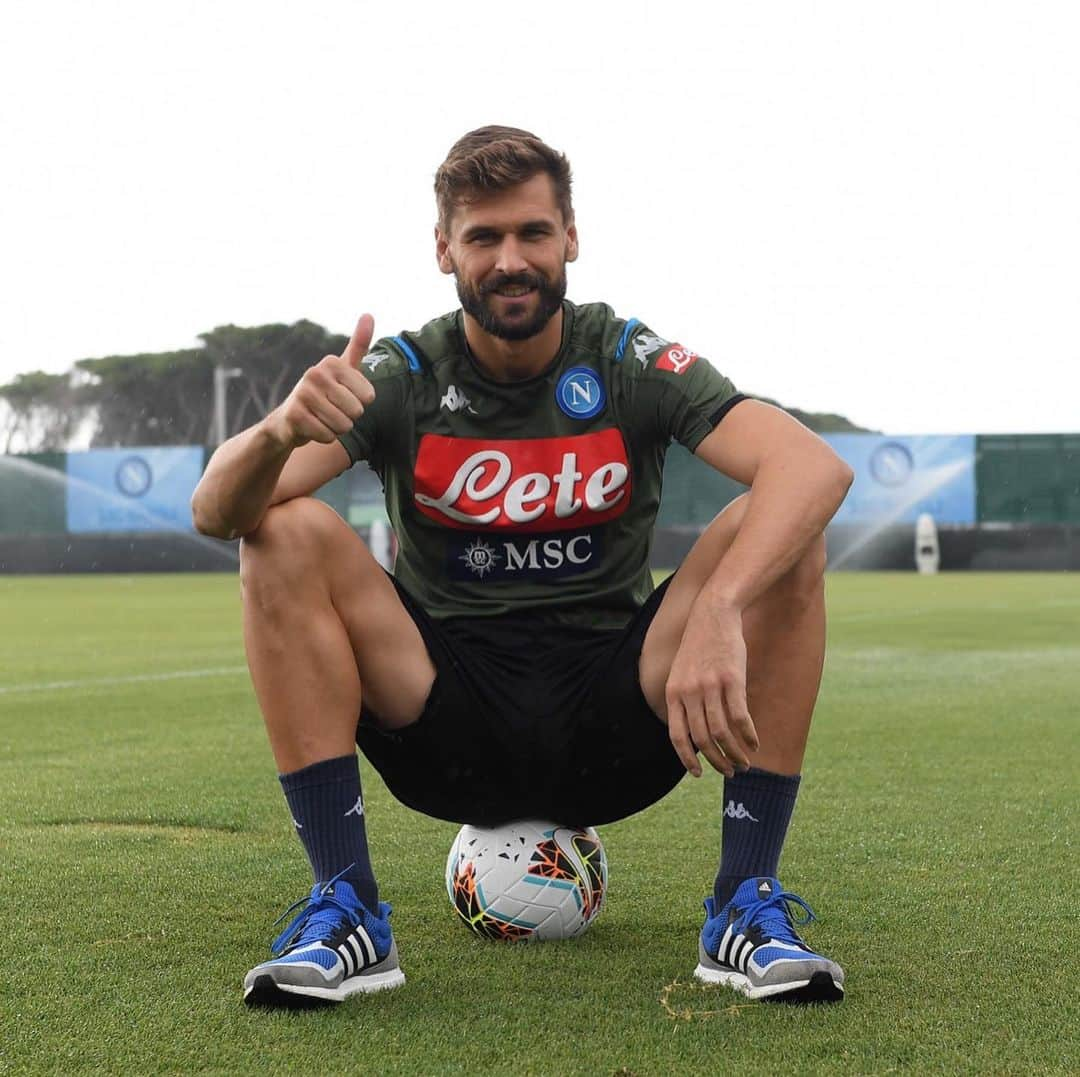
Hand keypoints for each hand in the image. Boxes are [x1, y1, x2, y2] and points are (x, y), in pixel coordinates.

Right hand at [267, 315, 376, 448]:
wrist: (287, 420)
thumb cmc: (323, 394)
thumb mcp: (343, 369)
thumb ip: (358, 345)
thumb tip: (369, 314)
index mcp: (332, 363)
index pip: (369, 397)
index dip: (360, 404)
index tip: (343, 397)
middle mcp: (315, 373)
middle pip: (357, 412)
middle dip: (348, 418)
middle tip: (331, 410)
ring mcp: (303, 394)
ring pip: (343, 425)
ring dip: (336, 429)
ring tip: (322, 418)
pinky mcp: (295, 416)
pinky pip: (328, 436)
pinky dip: (324, 437)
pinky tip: (311, 427)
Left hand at [664, 604, 759, 777]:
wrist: (713, 613)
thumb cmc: (699, 646)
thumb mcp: (681, 672)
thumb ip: (683, 699)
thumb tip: (693, 732)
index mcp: (673, 693)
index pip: (677, 736)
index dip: (687, 758)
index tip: (698, 774)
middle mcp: (689, 692)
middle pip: (702, 739)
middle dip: (717, 762)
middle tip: (730, 772)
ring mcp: (710, 686)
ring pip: (722, 733)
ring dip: (735, 754)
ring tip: (744, 763)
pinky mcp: (732, 680)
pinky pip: (740, 717)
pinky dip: (748, 735)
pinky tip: (754, 743)